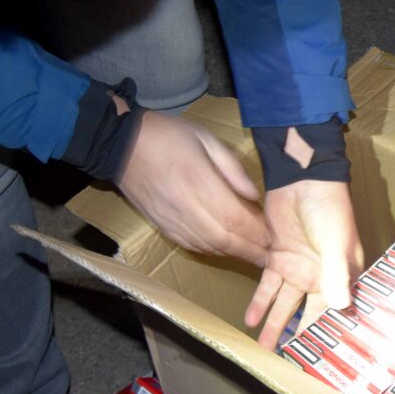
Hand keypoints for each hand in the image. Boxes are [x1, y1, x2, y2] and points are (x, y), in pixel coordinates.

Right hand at [116, 111, 269, 265]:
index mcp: (198, 181)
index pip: (235, 217)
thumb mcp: (205, 139)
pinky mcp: (162, 226)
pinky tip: (226, 250)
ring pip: (209, 247)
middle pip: (225, 239)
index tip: (274, 238)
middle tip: (270, 257)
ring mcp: (172, 220)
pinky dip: (212, 251)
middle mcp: (186, 206)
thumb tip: (254, 196)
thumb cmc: (167, 136)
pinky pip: (192, 246)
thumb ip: (232, 168)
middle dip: (251, 251)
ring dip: (234, 254)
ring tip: (254, 257)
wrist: (120, 145)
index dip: (257, 232)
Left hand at [244, 180, 362, 348]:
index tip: (319, 360)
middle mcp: (319, 278)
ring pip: (284, 305)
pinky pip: (267, 287)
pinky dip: (259, 303)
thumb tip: (341, 306)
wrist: (304, 180)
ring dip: (273, 326)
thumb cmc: (331, 209)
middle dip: (297, 338)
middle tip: (286, 362)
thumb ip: (337, 274)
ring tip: (263, 349)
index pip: (335, 314)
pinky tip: (250, 320)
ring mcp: (297, 269)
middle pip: (307, 315)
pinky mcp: (276, 259)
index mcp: (341, 277)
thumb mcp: (337, 243)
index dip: (328, 335)